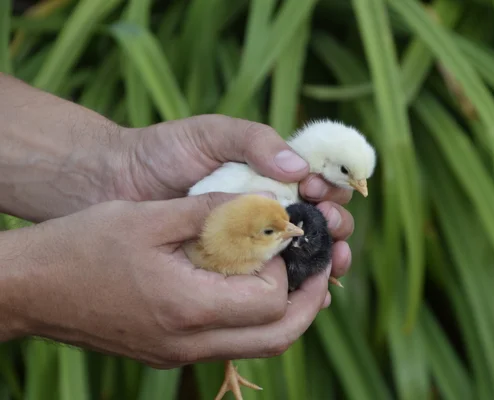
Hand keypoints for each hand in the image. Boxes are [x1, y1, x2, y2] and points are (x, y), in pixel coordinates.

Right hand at [0, 193, 329, 366]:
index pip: (270, 300)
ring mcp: (178, 355)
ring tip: (293, 277)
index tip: (282, 235)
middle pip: (277, 338)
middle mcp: (189, 343)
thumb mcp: (150, 216)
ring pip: (257, 347)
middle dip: (308, 302)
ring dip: (285, 314)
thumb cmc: (82, 246)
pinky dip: (253, 319)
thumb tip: (264, 202)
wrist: (29, 288)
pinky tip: (248, 286)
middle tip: (318, 268)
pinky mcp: (169, 353)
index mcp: (188, 308)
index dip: (285, 266)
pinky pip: (230, 343)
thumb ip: (214, 210)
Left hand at [114, 114, 353, 283]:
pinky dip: (300, 288)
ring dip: (327, 259)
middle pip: (322, 221)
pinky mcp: (236, 269)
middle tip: (327, 225)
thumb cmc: (164, 151)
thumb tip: (301, 168)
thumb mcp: (212, 134)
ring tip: (331, 261)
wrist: (115, 183)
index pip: (319, 183)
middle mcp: (269, 208)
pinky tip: (314, 294)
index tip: (315, 190)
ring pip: (306, 254)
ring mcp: (254, 241)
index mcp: (272, 174)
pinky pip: (276, 282)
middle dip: (334, 224)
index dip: (329, 188)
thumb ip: (255, 141)